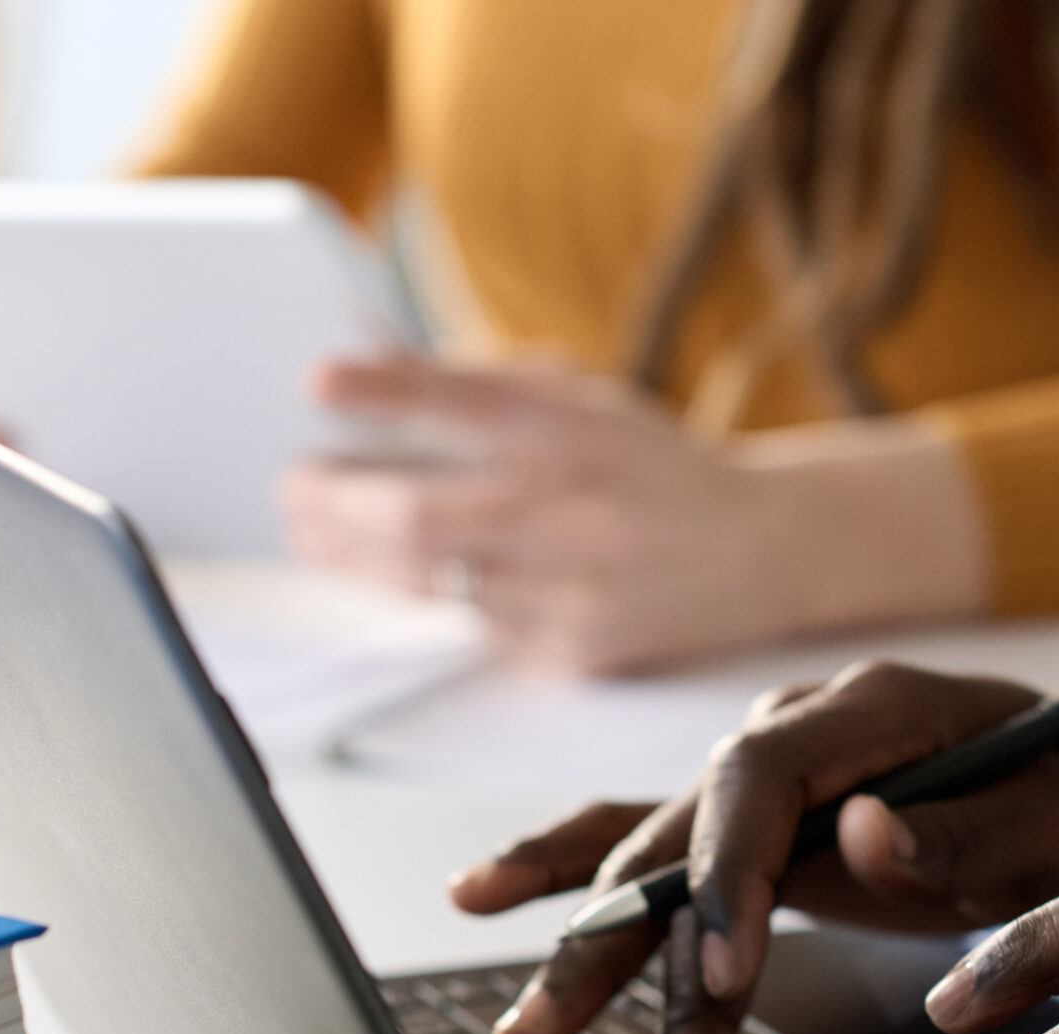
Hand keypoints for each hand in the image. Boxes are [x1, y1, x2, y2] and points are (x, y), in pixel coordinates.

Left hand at [283, 352, 984, 674]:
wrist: (763, 551)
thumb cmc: (650, 467)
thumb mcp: (584, 401)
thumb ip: (483, 381)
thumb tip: (366, 358)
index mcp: (581, 429)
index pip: (466, 402)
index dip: (385, 390)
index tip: (318, 380)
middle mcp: (578, 510)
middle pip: (423, 517)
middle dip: (340, 504)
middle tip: (295, 486)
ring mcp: (578, 589)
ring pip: (435, 583)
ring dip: (360, 558)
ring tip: (315, 531)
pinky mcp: (577, 651)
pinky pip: (476, 627)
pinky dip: (437, 598)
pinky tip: (408, 577)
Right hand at [447, 660, 1058, 1033]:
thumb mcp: (1054, 822)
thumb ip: (961, 835)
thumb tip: (861, 833)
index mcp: (864, 709)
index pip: (759, 786)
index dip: (730, 879)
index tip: (728, 976)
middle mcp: (785, 728)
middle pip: (680, 836)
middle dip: (621, 949)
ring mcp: (753, 770)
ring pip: (647, 857)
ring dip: (587, 949)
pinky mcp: (740, 820)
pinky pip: (639, 839)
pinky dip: (562, 869)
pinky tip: (478, 896)